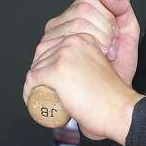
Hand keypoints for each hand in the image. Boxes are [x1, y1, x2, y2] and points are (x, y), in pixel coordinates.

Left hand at [23, 33, 143, 143]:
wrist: (117, 107)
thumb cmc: (110, 93)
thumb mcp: (97, 64)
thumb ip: (84, 59)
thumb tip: (67, 67)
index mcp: (84, 38)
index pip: (52, 45)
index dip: (47, 63)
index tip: (51, 79)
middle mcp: (74, 41)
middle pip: (41, 54)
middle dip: (40, 72)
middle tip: (48, 89)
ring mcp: (65, 54)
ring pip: (36, 67)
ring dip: (35, 84)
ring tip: (45, 97)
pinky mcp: (58, 69)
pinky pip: (32, 80)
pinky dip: (29, 92)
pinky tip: (34, 99)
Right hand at [37, 0, 139, 85]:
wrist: (110, 99)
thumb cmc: (116, 68)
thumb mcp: (127, 35)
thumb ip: (122, 9)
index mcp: (72, 18)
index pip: (87, 0)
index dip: (106, 17)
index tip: (114, 37)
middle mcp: (55, 29)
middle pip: (82, 12)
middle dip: (105, 32)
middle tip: (109, 52)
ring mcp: (46, 47)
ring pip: (74, 28)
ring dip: (96, 45)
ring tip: (102, 60)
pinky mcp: (41, 68)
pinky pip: (59, 50)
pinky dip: (81, 59)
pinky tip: (88, 69)